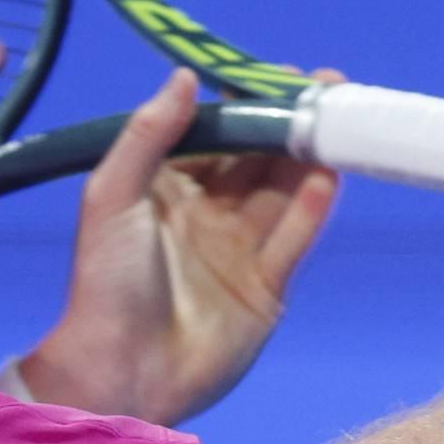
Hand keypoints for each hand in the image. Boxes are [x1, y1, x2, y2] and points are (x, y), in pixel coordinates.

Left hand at [20, 67, 340, 424]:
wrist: (122, 369)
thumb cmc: (107, 280)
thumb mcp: (112, 196)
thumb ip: (147, 135)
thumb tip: (185, 74)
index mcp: (164, 189)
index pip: (213, 136)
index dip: (244, 105)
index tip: (276, 74)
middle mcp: (205, 214)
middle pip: (256, 160)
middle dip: (289, 124)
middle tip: (326, 88)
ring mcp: (238, 251)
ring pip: (281, 194)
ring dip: (308, 158)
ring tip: (336, 122)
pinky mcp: (265, 289)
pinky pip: (294, 239)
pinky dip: (312, 208)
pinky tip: (328, 173)